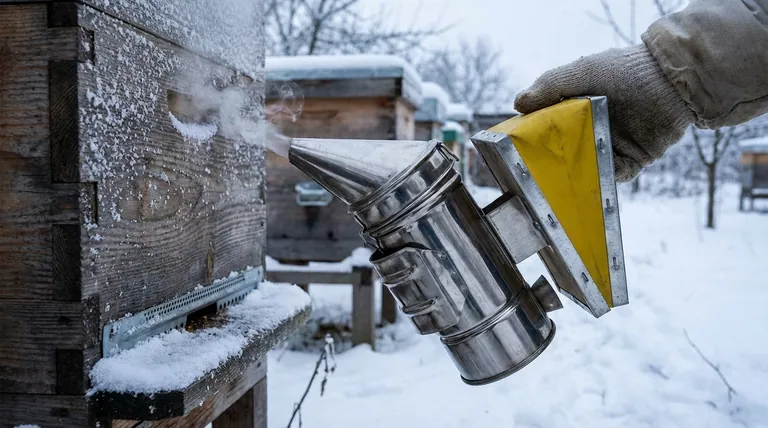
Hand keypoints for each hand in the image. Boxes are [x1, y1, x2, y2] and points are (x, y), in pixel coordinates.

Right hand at [514, 44, 694, 181]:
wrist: (671, 82)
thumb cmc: (624, 71)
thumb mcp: (582, 72)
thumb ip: (550, 85)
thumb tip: (518, 104)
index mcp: (576, 110)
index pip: (547, 129)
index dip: (531, 139)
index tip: (515, 151)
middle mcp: (591, 130)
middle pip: (564, 153)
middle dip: (550, 165)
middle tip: (531, 176)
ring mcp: (610, 147)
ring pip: (586, 169)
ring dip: (573, 178)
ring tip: (555, 188)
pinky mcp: (631, 161)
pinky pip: (611, 177)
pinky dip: (600, 184)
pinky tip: (586, 187)